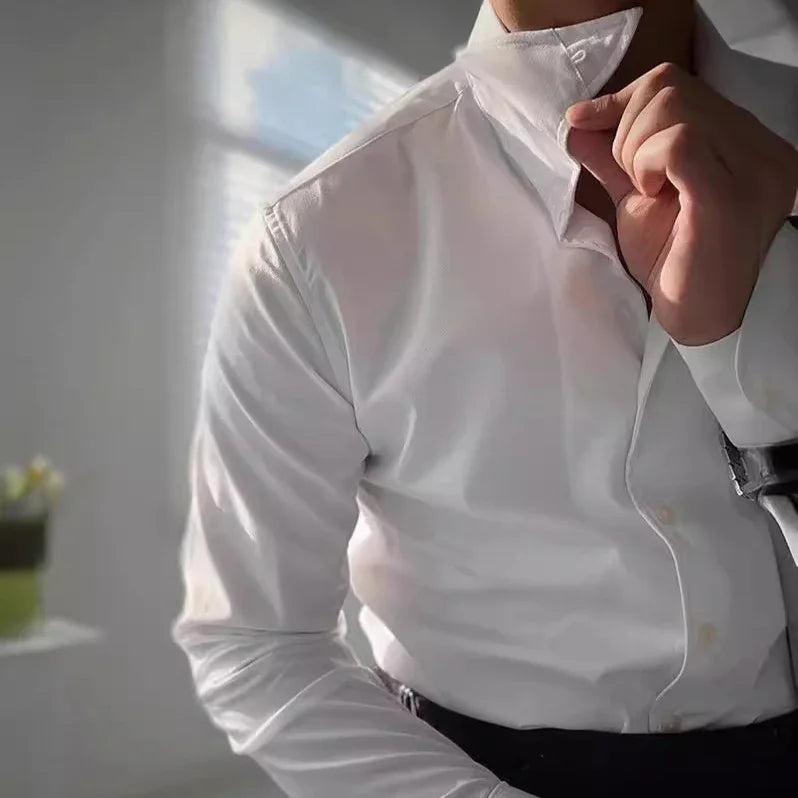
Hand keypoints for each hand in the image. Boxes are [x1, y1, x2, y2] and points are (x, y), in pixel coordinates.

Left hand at [566, 62, 797, 344]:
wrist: (699, 319)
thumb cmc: (673, 264)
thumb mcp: (638, 200)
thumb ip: (615, 159)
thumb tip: (579, 123)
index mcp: (742, 143)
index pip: (677, 84)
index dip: (623, 100)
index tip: (586, 122)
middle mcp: (758, 148)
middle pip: (669, 88)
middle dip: (626, 130)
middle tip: (634, 180)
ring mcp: (751, 168)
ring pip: (672, 109)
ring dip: (636, 149)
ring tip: (647, 191)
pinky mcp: (728, 195)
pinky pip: (677, 144)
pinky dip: (647, 163)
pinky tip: (651, 193)